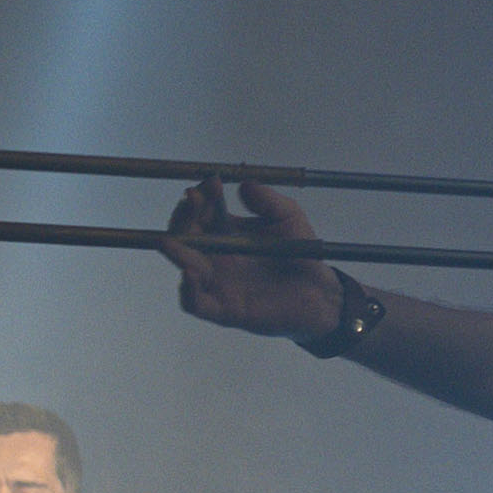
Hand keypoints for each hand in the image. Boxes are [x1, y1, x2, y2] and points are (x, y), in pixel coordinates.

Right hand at [165, 176, 343, 341]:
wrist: (321, 292)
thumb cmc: (301, 253)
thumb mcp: (288, 217)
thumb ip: (268, 201)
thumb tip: (243, 185)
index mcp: (226, 232)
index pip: (203, 210)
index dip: (203, 196)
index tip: (211, 183)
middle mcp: (215, 255)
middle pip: (186, 235)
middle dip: (183, 217)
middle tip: (192, 202)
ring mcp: (217, 282)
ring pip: (184, 265)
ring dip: (175, 252)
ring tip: (171, 240)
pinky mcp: (224, 309)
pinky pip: (195, 303)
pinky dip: (188, 290)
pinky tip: (190, 273)